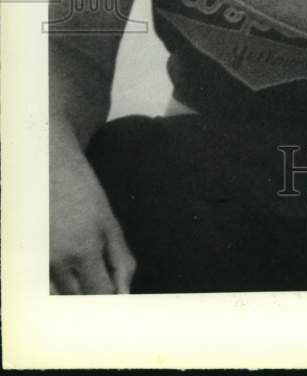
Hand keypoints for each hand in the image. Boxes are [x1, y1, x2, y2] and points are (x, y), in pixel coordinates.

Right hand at [50, 146, 135, 293]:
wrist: (46, 165)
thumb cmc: (81, 190)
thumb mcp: (108, 222)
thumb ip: (120, 259)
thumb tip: (125, 292)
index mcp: (83, 251)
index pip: (101, 295)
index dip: (112, 300)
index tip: (117, 300)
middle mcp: (56, 262)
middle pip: (78, 301)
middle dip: (92, 300)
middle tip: (100, 289)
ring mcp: (36, 262)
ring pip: (57, 298)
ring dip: (71, 295)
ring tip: (80, 276)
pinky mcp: (23, 259)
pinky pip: (39, 287)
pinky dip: (52, 287)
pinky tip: (62, 272)